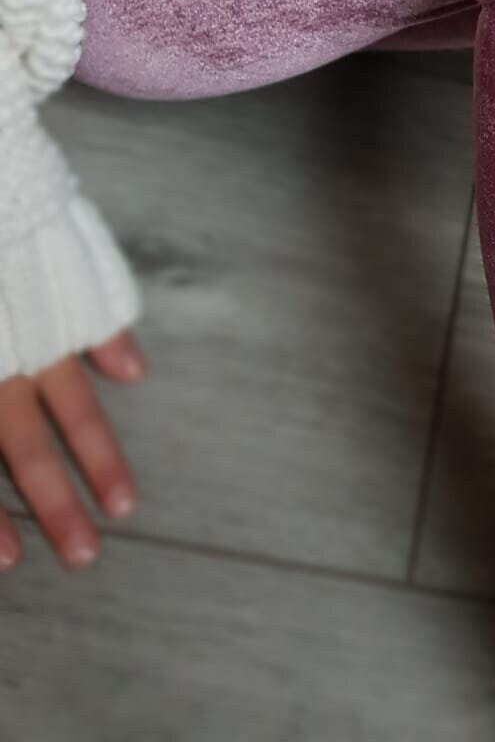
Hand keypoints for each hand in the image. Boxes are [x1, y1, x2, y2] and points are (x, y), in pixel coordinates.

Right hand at [0, 328, 146, 569]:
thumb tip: (137, 373)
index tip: (123, 508)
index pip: (77, 411)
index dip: (99, 458)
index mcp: (38, 338)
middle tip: (84, 556)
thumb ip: (97, 323)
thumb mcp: (62, 276)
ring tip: (9, 562)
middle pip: (28, 448)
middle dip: (55, 504)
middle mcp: (3, 370)